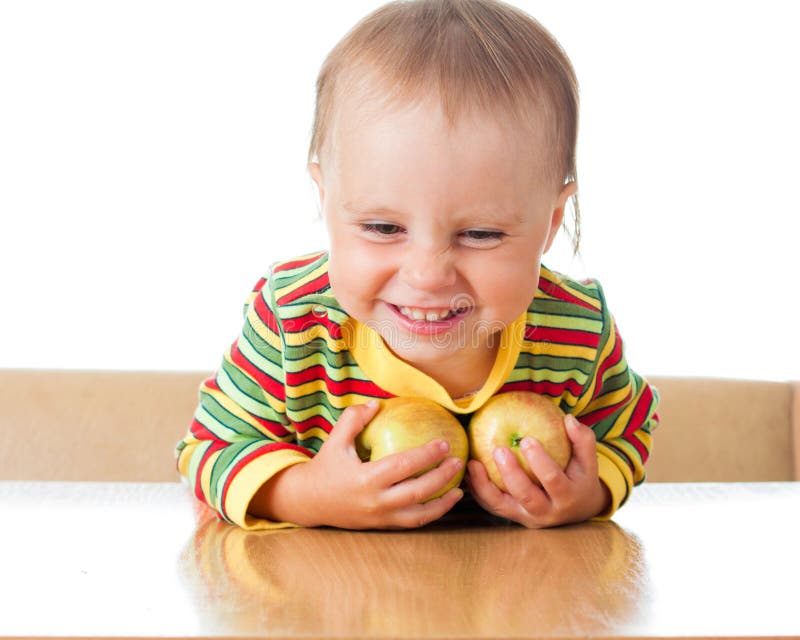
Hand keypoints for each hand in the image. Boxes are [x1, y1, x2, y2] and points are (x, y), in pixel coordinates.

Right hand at [250, 401, 463, 528]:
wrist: (308, 502)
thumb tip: (376, 403)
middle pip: (417, 493)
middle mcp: (375, 502)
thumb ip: (354, 419)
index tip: (444, 443)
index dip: (426, 455)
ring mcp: (380, 518)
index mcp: (365, 479)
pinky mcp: (382, 526)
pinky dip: (431, 514)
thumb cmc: (325, 467)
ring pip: (419, 515)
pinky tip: (444, 501)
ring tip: (460, 489)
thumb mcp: (335, 440)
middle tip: (458, 462)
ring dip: (443, 503)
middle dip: (442, 478)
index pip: (403, 466)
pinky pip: (412, 523)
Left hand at [465, 414, 609, 527]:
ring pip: (501, 507)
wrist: (577, 512)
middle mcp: (547, 512)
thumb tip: (569, 419)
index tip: (527, 439)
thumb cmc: (580, 478)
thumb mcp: (588, 461)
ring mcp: (527, 518)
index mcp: (567, 496)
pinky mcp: (512, 517)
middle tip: (498, 449)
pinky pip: (491, 506)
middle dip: (511, 474)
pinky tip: (469, 471)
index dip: (540, 461)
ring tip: (473, 463)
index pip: (553, 480)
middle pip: (526, 496)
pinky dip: (478, 491)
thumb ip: (582, 439)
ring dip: (484, 486)